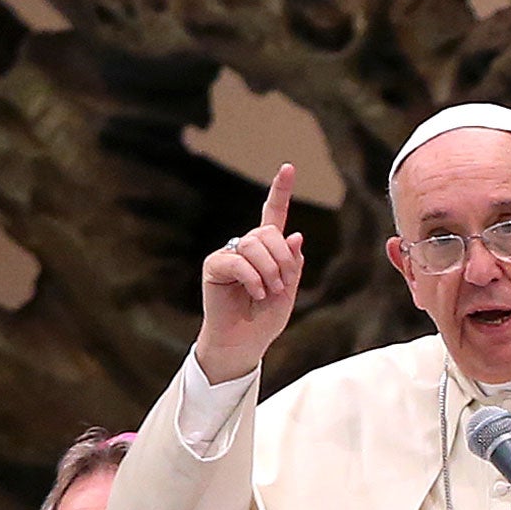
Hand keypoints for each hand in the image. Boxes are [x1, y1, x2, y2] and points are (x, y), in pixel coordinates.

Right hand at [196, 163, 303, 382]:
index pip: (274, 214)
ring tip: (269, 292)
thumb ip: (293, 265)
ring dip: (269, 270)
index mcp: (268, 250)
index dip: (281, 191)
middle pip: (268, 233)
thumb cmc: (265, 319)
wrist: (244, 342)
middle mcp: (248, 246)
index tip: (288, 167)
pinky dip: (252, 277)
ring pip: (254, 244)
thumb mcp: (289, 292)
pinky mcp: (214, 265)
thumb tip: (296, 235)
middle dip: (282, 259)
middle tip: (281, 285)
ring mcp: (230, 254)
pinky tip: (255, 293)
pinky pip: (237, 260)